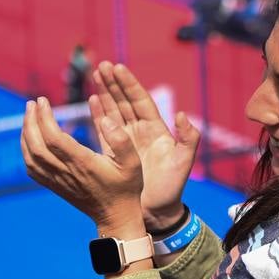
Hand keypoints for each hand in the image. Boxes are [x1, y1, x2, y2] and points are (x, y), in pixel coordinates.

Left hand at [20, 97, 142, 230]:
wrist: (116, 216)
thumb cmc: (126, 187)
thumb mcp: (133, 162)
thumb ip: (121, 140)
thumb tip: (105, 119)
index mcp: (83, 164)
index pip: (54, 138)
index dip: (44, 117)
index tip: (42, 100)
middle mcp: (66, 172)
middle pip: (37, 145)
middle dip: (30, 121)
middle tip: (31, 103)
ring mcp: (58, 181)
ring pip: (30, 157)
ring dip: (26, 134)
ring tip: (29, 116)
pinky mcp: (55, 186)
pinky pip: (32, 169)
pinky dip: (26, 151)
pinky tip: (30, 139)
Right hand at [91, 62, 200, 230]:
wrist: (156, 212)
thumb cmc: (172, 188)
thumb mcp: (183, 163)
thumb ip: (188, 139)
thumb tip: (182, 115)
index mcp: (156, 130)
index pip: (141, 101)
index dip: (129, 84)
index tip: (118, 67)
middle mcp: (140, 131)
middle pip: (125, 101)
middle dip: (114, 83)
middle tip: (102, 65)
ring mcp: (127, 141)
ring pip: (114, 111)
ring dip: (105, 93)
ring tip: (95, 75)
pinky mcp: (115, 152)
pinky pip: (104, 128)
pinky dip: (98, 114)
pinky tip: (91, 100)